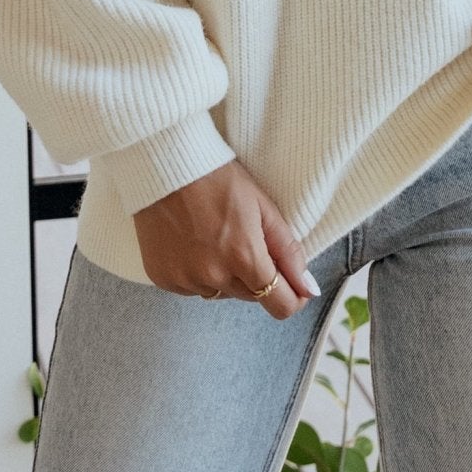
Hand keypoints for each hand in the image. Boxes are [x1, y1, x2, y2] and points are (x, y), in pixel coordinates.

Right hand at [131, 160, 319, 319]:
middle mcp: (214, 276)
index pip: (280, 305)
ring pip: (220, 293)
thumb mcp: (263, 207)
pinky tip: (192, 244)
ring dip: (225, 276)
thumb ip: (289, 252)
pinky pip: (192, 288)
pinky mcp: (163, 278)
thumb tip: (308, 289)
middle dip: (256, 276)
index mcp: (244, 257)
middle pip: (251, 296)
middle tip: (245, 240)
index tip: (293, 285)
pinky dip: (197, 273)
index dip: (292, 297)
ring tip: (214, 238)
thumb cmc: (217, 179)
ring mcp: (185, 280)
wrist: (165, 165)